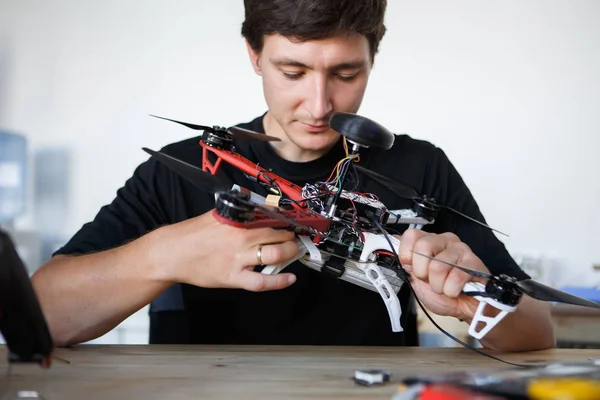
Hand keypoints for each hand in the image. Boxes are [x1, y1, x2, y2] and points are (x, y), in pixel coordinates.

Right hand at [150, 210, 298, 291]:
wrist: (172, 253)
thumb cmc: (193, 235)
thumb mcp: (218, 215)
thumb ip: (239, 211)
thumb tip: (259, 205)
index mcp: (238, 221)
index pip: (272, 218)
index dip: (288, 221)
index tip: (296, 223)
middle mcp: (240, 238)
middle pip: (278, 235)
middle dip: (292, 237)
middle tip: (296, 238)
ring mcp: (238, 259)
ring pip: (275, 255)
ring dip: (290, 253)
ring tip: (293, 252)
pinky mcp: (233, 277)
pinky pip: (261, 281)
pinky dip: (279, 281)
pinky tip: (289, 278)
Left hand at [396, 229, 487, 320]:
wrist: (465, 307)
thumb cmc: (443, 292)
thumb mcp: (417, 279)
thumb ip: (406, 263)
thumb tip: (392, 245)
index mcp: (429, 241)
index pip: (410, 235)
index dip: (407, 254)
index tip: (411, 267)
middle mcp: (445, 240)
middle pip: (423, 247)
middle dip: (422, 272)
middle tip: (430, 279)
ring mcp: (460, 249)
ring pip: (437, 266)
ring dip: (438, 285)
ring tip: (445, 286)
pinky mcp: (473, 262)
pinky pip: (455, 278)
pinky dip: (452, 290)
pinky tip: (456, 289)